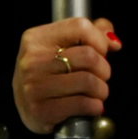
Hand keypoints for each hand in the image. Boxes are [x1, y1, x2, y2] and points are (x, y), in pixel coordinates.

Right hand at [12, 16, 121, 133]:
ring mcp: (34, 87)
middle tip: (101, 76)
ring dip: (101, 90)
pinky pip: (82, 104)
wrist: (24, 107)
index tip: (101, 52)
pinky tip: (92, 106)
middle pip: (89, 56)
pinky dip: (95, 106)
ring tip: (97, 92)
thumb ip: (89, 33)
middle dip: (104, 69)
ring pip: (88, 81)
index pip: (80, 27)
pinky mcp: (41, 111)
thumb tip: (113, 42)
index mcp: (36, 38)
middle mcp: (32, 61)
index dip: (99, 40)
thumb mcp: (61, 44)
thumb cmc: (48, 72)